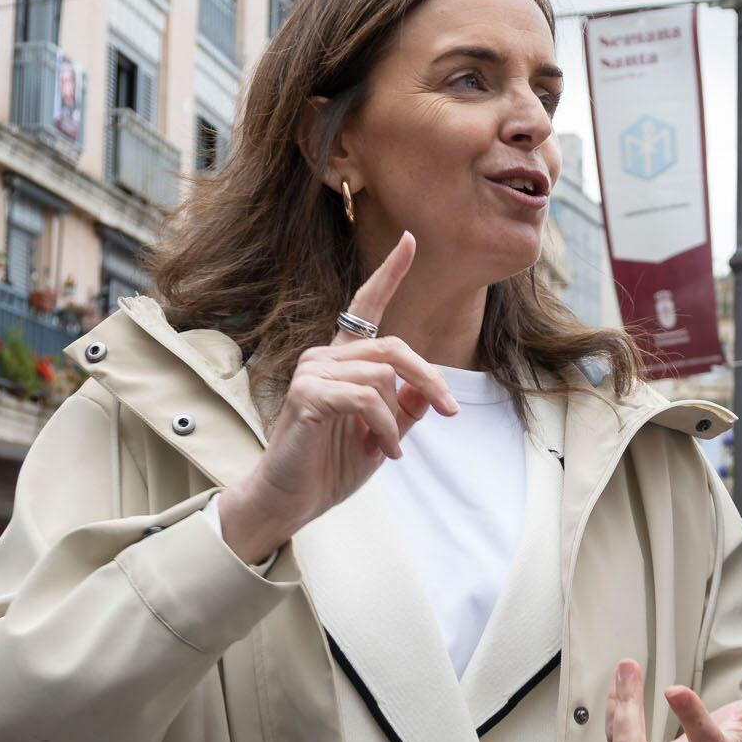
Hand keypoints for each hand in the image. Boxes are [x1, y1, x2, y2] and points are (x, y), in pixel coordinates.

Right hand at [216, 233, 457, 562]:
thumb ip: (406, 409)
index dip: (390, 273)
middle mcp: (324, 356)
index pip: (367, 306)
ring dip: (397, 420)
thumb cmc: (332, 466)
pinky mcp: (308, 393)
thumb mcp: (384, 435)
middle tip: (450, 412)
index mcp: (342, 359)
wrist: (292, 500)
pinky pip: (367, 397)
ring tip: (389, 449)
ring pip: (383, 377)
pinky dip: (385, 428)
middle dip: (429, 378)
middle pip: (393, 347)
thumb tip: (430, 387)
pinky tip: (384, 452)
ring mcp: (312, 371)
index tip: (410, 240)